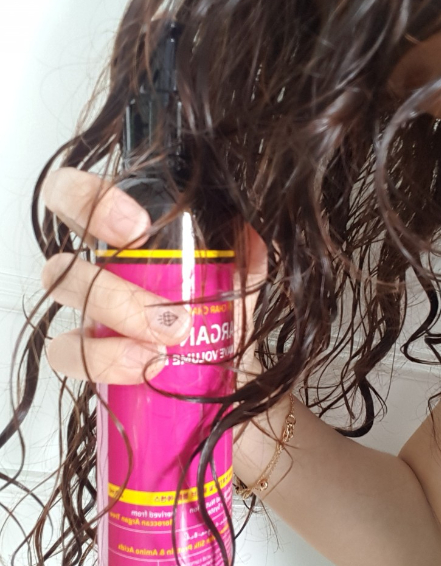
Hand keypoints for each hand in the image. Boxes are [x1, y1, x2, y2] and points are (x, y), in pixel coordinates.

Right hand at [41, 168, 266, 384]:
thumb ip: (248, 246)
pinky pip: (67, 355)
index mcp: (124, 235)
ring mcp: (87, 315)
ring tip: (169, 339)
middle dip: (109, 286)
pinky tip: (146, 365)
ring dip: (116, 321)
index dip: (88, 201)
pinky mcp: (89, 356)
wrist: (226, 368)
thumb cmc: (220, 309)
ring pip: (64, 310)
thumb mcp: (241, 272)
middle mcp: (96, 270)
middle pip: (59, 262)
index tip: (139, 225)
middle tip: (166, 308)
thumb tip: (257, 225)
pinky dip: (106, 360)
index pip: (76, 197)